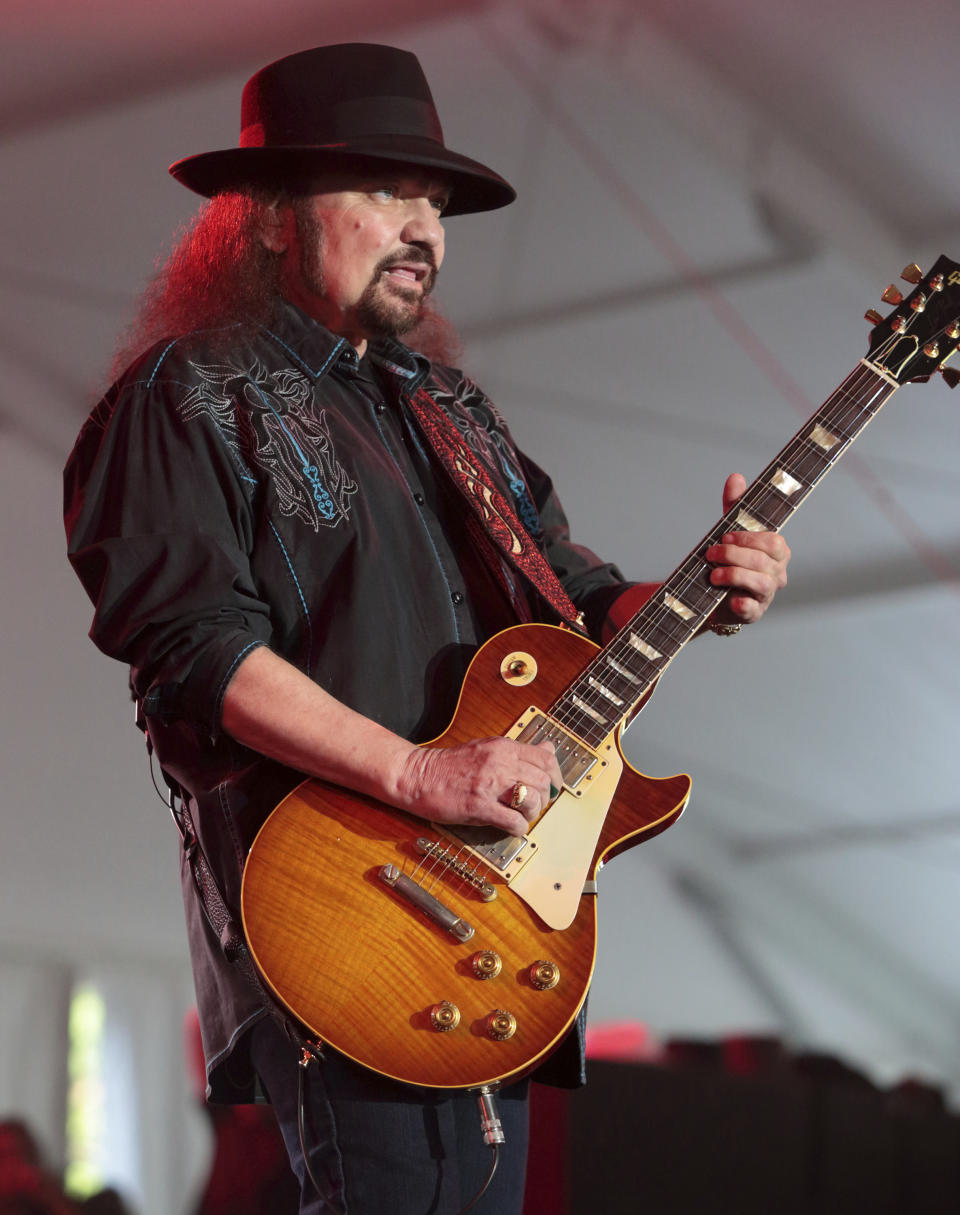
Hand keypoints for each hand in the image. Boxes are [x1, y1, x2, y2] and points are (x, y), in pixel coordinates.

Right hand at [396, 737, 562, 834]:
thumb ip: (519, 751)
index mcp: (503, 747)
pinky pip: (513, 821)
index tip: (551, 787)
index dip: (555, 776)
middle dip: (543, 799)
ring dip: (531, 813)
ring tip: (520, 815)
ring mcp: (489, 784)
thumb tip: (548, 747)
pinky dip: (517, 828)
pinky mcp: (479, 805)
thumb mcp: (488, 748)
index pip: (545, 758)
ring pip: (532, 800)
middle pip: (542, 782)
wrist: (418, 776)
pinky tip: (509, 826)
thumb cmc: (450, 765)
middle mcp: (500, 762)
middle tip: (532, 806)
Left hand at [706, 473, 789, 624]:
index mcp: (776, 552)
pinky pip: (753, 610)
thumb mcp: (730, 532)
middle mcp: (777, 573)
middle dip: (734, 556)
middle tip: (711, 554)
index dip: (749, 539)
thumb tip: (736, 477)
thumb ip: (735, 506)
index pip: (774, 541)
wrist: (713, 595)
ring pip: (762, 584)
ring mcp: (766, 595)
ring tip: (713, 575)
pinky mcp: (753, 613)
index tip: (725, 537)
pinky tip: (731, 599)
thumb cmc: (729, 561)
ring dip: (734, 576)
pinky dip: (743, 604)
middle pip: (765, 562)